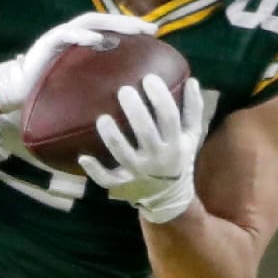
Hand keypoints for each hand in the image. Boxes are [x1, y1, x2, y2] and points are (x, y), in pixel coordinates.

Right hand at [0, 12, 156, 111]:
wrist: (19, 89)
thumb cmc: (51, 87)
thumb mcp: (81, 80)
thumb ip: (99, 75)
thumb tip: (129, 87)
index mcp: (83, 40)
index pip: (111, 28)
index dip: (133, 27)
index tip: (156, 34)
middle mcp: (74, 33)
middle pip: (105, 20)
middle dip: (129, 23)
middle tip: (151, 29)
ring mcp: (60, 36)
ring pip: (89, 22)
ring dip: (111, 24)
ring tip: (132, 29)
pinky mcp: (47, 43)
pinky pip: (66, 35)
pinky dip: (82, 36)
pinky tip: (97, 39)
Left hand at [80, 75, 206, 222]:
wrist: (169, 198)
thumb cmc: (178, 158)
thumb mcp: (192, 137)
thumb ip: (193, 110)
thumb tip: (192, 80)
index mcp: (175, 143)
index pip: (169, 118)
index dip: (160, 97)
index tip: (149, 78)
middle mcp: (157, 158)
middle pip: (145, 132)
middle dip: (134, 110)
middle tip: (124, 90)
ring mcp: (138, 172)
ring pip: (122, 154)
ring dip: (111, 136)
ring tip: (103, 118)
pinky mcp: (122, 185)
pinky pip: (106, 179)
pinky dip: (94, 170)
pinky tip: (83, 157)